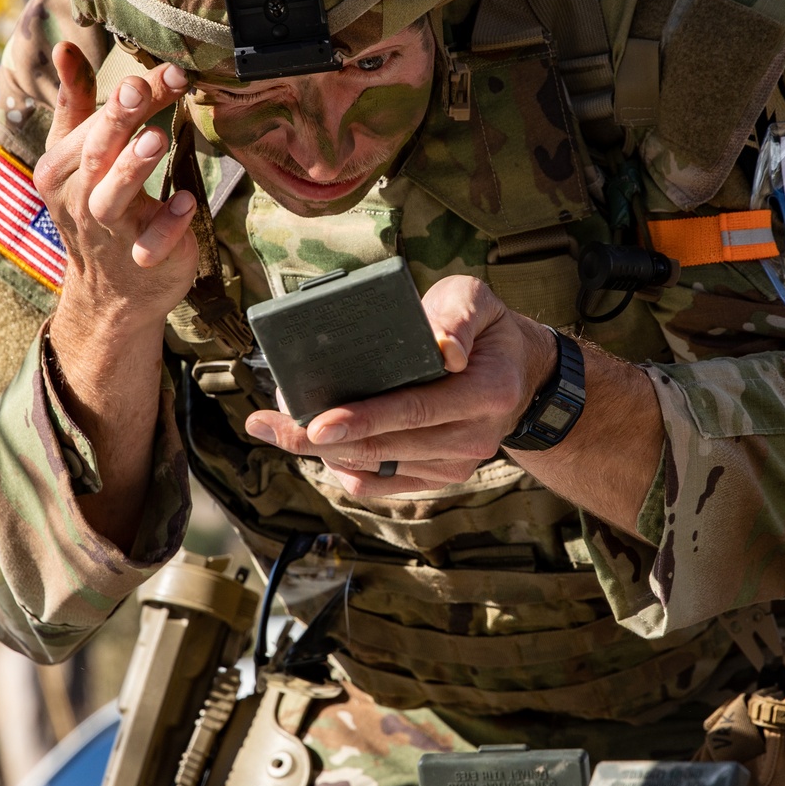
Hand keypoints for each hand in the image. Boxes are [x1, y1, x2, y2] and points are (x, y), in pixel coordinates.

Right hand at [33, 42, 199, 330]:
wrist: (109, 295)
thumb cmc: (96, 211)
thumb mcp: (78, 156)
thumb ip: (77, 103)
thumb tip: (64, 47)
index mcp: (60, 168)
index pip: (94, 123)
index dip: (126, 95)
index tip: (165, 69)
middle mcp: (79, 198)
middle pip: (98, 152)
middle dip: (122, 117)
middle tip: (144, 87)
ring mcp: (109, 233)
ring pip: (113, 198)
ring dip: (133, 168)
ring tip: (156, 139)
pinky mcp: (141, 260)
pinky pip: (151, 243)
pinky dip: (168, 223)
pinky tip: (186, 201)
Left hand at [244, 276, 557, 495]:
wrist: (517, 376)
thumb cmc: (485, 330)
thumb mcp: (478, 300)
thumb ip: (459, 314)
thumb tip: (442, 347)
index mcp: (486, 392)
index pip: (417, 409)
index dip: (365, 418)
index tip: (316, 423)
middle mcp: (474, 437)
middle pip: (385, 446)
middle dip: (318, 440)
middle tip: (267, 424)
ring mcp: (457, 465)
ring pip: (375, 469)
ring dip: (322, 453)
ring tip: (279, 428)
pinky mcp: (439, 478)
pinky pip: (379, 485)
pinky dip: (343, 469)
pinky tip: (318, 447)